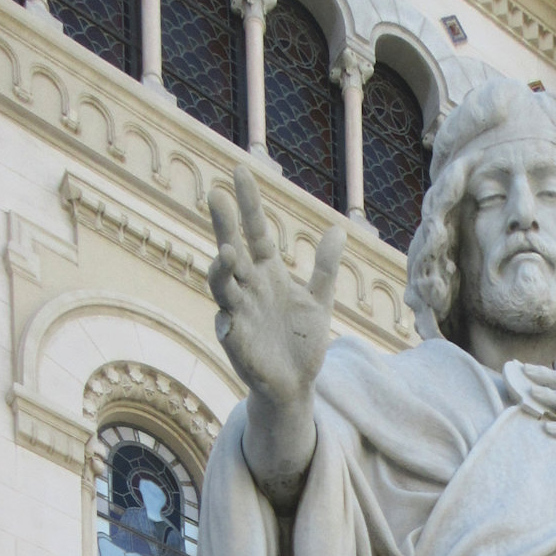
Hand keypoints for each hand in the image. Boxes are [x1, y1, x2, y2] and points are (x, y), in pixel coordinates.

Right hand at [207, 165, 343, 407]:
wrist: (296, 385)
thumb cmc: (302, 343)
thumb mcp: (319, 301)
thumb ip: (325, 267)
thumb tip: (338, 228)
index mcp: (268, 274)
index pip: (257, 232)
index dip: (249, 204)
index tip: (241, 169)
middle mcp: (249, 289)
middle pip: (234, 250)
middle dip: (225, 225)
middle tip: (217, 195)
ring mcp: (240, 314)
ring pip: (223, 285)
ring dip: (222, 269)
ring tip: (226, 252)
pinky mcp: (237, 342)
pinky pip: (227, 327)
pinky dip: (226, 320)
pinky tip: (226, 316)